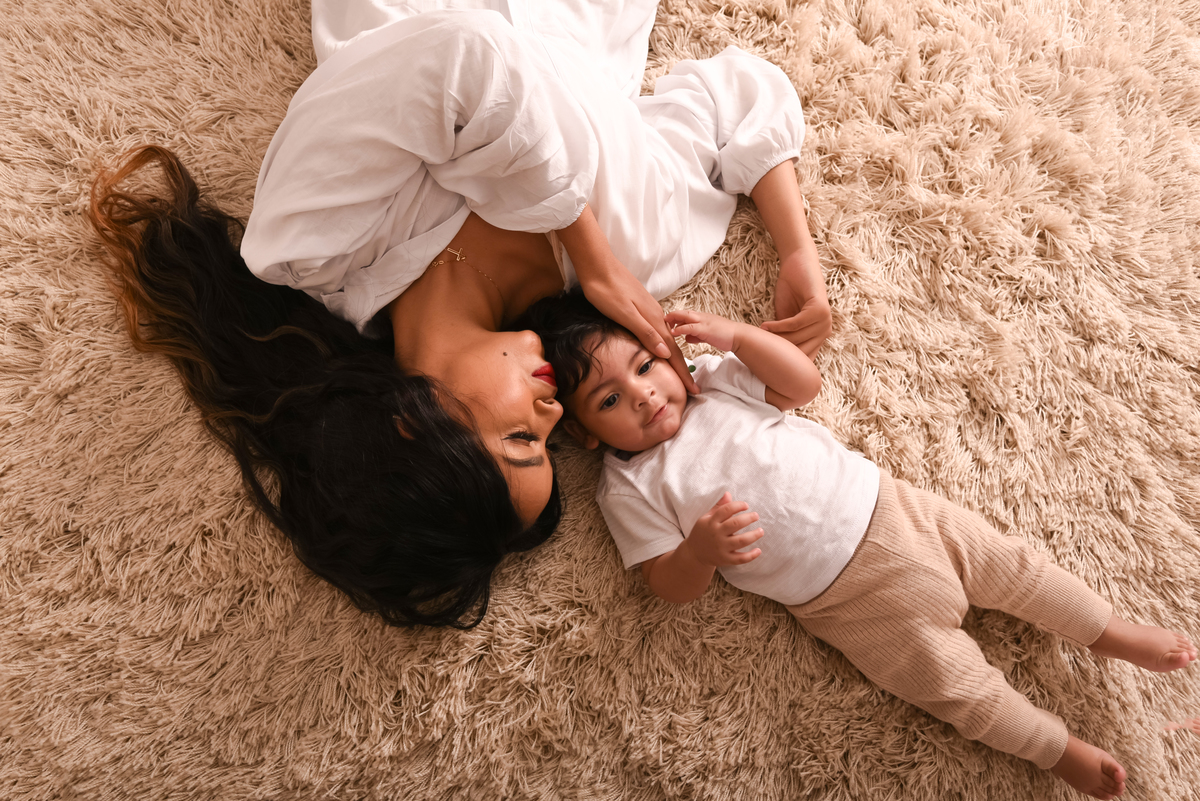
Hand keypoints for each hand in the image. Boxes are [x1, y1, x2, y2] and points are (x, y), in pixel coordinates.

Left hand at [563, 206, 697, 392]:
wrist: (597, 264)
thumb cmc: (606, 290)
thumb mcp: (624, 314)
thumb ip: (645, 333)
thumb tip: (666, 352)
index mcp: (653, 319)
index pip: (672, 351)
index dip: (682, 371)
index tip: (692, 389)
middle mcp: (655, 314)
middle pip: (673, 345)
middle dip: (682, 367)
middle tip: (690, 386)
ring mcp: (649, 309)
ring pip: (666, 337)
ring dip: (674, 356)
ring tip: (679, 371)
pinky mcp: (641, 305)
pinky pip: (658, 329)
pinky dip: (664, 342)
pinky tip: (660, 346)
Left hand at [665, 309, 740, 351]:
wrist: (739, 336)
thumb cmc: (725, 336)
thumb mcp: (707, 335)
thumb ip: (696, 336)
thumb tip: (686, 338)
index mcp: (702, 318)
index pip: (686, 314)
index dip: (675, 316)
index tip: (666, 321)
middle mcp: (702, 317)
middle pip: (683, 313)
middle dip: (671, 315)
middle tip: (661, 319)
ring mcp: (704, 322)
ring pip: (685, 317)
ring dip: (673, 319)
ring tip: (663, 324)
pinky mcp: (706, 329)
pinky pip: (690, 327)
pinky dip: (681, 329)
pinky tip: (673, 332)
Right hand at [684, 492, 763, 566]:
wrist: (694, 553)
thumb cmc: (703, 532)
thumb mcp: (706, 518)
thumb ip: (718, 507)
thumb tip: (728, 493)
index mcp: (711, 522)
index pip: (726, 510)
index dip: (738, 505)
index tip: (746, 505)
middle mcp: (716, 534)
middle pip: (735, 524)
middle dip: (748, 518)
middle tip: (756, 516)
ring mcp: (721, 547)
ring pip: (740, 541)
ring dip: (753, 535)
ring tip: (761, 531)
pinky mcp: (725, 559)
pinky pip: (740, 559)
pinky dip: (751, 556)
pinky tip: (758, 550)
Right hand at [761, 251, 831, 359]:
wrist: (798, 264)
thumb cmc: (791, 291)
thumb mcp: (786, 319)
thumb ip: (784, 337)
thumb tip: (770, 360)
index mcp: (819, 336)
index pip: (803, 358)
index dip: (783, 361)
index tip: (763, 360)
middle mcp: (825, 331)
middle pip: (799, 351)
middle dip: (777, 351)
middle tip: (757, 349)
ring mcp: (825, 321)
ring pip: (796, 339)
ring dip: (775, 338)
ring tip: (758, 336)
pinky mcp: (820, 310)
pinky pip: (795, 325)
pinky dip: (778, 326)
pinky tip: (765, 326)